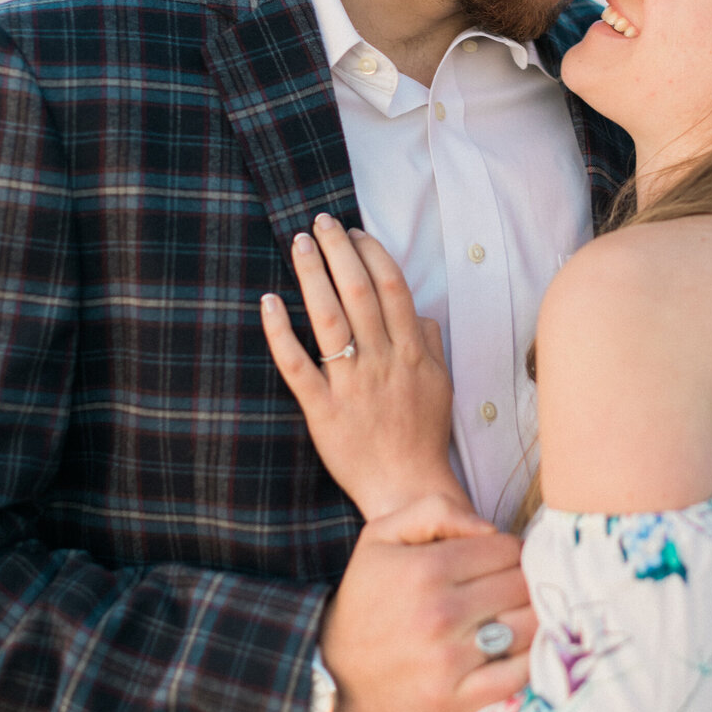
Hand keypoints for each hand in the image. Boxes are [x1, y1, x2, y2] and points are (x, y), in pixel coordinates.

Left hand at [262, 214, 461, 519]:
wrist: (408, 489)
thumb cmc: (424, 437)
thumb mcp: (442, 386)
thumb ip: (432, 344)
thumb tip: (420, 313)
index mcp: (412, 353)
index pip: (391, 288)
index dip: (372, 254)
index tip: (354, 232)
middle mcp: (382, 362)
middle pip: (359, 292)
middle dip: (339, 251)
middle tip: (321, 222)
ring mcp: (351, 385)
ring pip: (330, 319)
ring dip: (313, 276)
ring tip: (299, 244)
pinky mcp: (323, 410)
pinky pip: (297, 366)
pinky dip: (281, 333)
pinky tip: (269, 302)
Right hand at [321, 494, 536, 711]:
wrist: (335, 670)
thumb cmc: (366, 597)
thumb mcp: (382, 534)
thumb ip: (435, 511)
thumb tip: (491, 529)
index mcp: (426, 568)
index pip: (507, 550)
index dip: (511, 553)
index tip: (500, 564)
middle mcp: (441, 612)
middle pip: (522, 586)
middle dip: (523, 584)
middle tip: (510, 591)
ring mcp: (451, 658)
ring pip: (528, 626)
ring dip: (530, 619)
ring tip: (515, 617)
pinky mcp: (458, 698)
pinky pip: (520, 673)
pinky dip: (530, 659)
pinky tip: (518, 650)